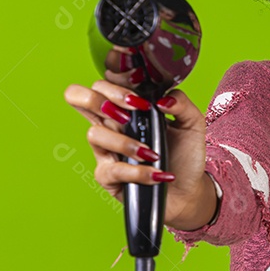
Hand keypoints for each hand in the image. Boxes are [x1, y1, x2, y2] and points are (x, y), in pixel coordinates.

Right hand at [63, 65, 210, 227]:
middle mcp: (111, 123)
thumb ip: (182, 103)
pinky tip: (156, 173)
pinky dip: (137, 171)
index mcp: (128, 106)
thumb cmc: (185, 154)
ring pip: (94, 134)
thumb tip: (162, 99)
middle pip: (76, 96)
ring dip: (126, 142)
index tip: (141, 96)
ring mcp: (105, 148)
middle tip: (130, 112)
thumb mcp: (192, 124)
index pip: (104, 82)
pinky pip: (112, 169)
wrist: (188, 189)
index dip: (113, 81)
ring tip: (152, 152)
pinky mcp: (107, 175)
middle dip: (98, 99)